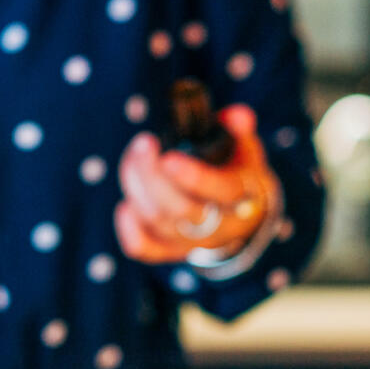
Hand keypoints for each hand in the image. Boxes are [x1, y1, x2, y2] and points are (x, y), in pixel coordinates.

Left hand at [114, 104, 281, 264]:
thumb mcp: (245, 149)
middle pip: (180, 209)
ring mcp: (193, 242)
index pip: (220, 191)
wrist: (241, 217)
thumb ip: (239, 129)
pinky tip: (124, 206)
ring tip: (133, 157)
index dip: (193, 177)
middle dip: (152, 175)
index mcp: (241, 196)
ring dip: (136, 188)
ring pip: (157, 223)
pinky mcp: (170, 252)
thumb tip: (234, 116)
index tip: (168, 157)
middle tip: (142, 143)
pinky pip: (144, 249)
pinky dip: (128, 229)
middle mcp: (218, 225)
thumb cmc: (236, 173)